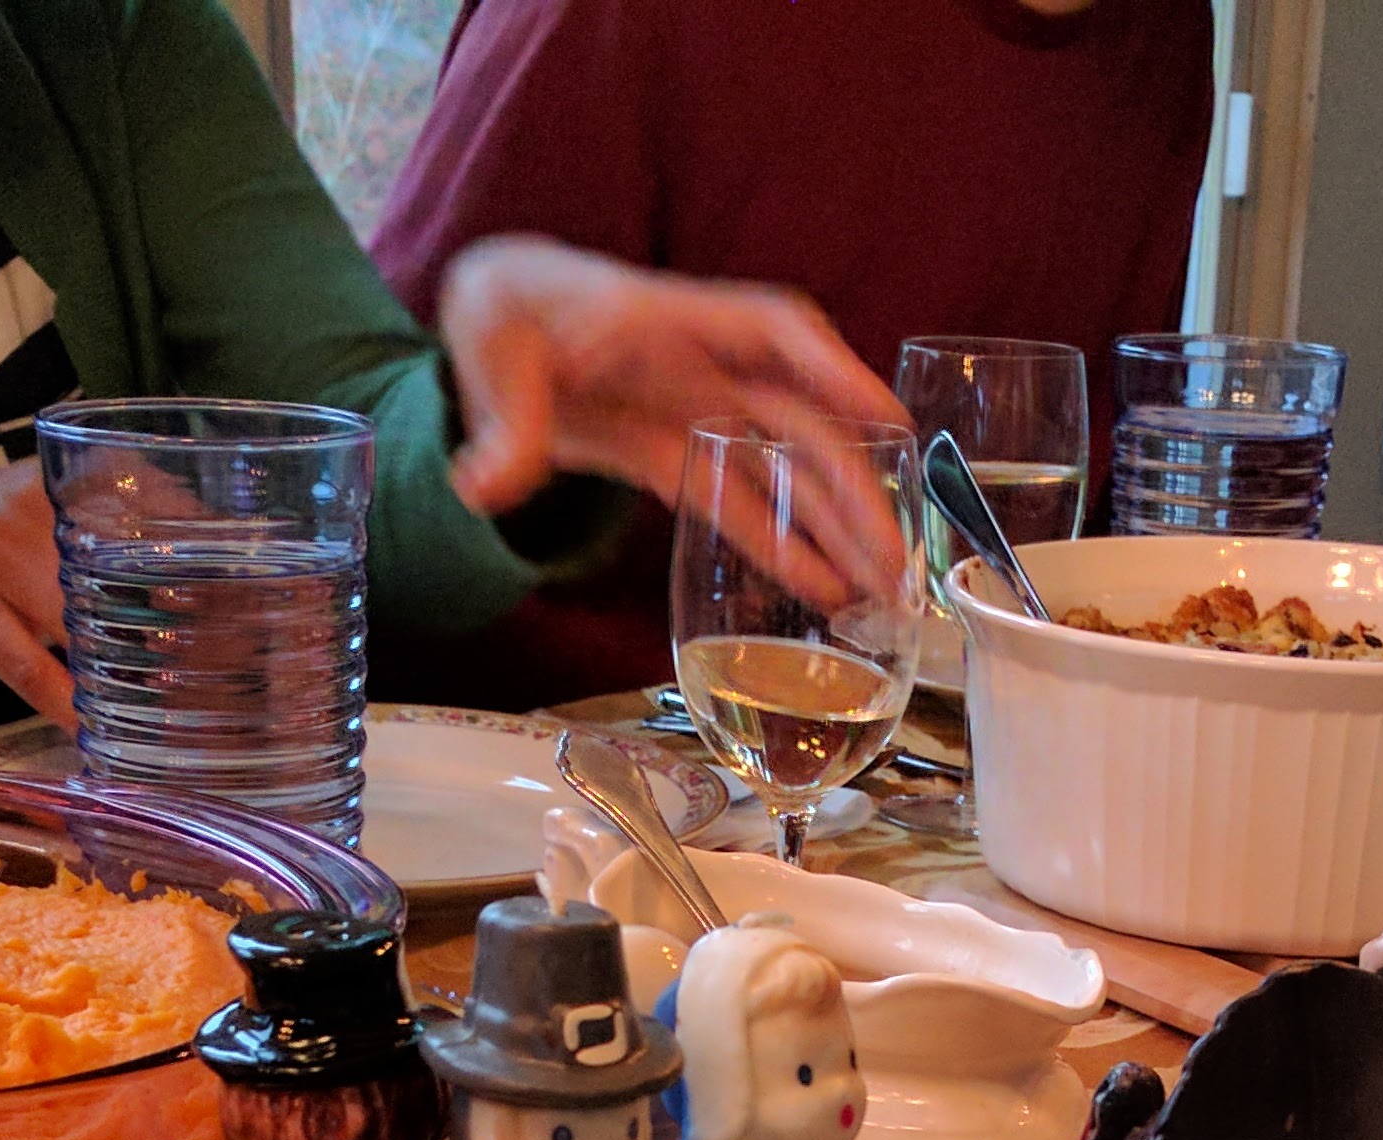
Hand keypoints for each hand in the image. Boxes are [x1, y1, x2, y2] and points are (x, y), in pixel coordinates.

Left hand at [436, 235, 911, 600]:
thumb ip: (505, 420)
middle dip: (855, 491)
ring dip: (837, 529)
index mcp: (669, 320)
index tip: (888, 421)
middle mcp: (703, 366)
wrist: (494, 313)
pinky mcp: (675, 454)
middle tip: (898, 559)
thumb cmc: (505, 305)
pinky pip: (738, 503)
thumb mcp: (493, 342)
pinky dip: (779, 545)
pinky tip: (823, 590)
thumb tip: (484, 489)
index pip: (772, 333)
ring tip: (884, 592)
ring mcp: (696, 412)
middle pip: (801, 424)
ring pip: (785, 472)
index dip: (833, 373)